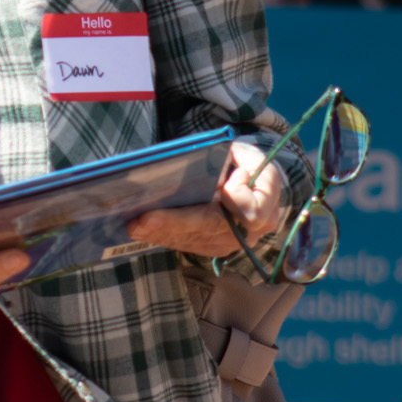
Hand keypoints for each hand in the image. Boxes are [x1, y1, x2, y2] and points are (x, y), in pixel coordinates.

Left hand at [127, 140, 284, 259]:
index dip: (236, 201)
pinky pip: (186, 244)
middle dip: (176, 223)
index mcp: (266, 202)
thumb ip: (234, 160)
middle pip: (212, 228)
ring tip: (135, 224)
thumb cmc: (243, 163)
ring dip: (163, 232)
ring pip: (194, 240)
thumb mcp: (244, 153)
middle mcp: (250, 230)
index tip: (223, 187)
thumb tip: (214, 176)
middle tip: (144, 219)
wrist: (249, 183)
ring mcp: (230, 242)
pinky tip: (143, 229)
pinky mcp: (211, 247)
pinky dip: (164, 236)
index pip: (251, 212)